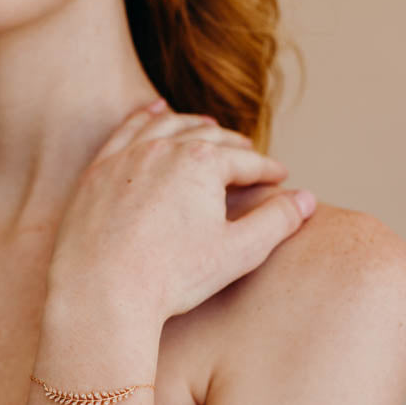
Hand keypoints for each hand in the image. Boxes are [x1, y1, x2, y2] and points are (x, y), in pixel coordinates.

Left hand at [46, 98, 316, 327]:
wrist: (101, 292)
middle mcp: (164, 148)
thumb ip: (277, 221)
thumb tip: (307, 198)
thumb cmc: (170, 277)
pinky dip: (146, 118)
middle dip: (234, 146)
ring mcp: (127, 156)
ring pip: (167, 126)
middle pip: (209, 137)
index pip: (246, 161)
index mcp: (203, 162)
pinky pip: (127, 131)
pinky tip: (155, 113)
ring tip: (208, 128)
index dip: (268, 169)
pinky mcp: (98, 170)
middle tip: (247, 156)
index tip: (280, 176)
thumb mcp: (238, 252)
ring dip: (193, 124)